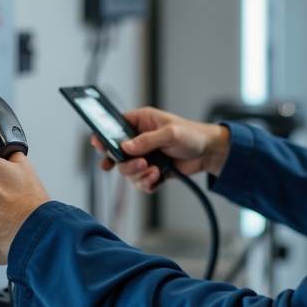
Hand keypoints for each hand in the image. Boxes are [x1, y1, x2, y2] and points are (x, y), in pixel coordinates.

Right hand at [92, 107, 229, 192]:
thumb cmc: (193, 134)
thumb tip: (125, 147)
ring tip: (154, 171)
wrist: (208, 153)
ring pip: (127, 171)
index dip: (103, 136)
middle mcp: (139, 140)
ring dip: (138, 175)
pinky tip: (158, 178)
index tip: (98, 144)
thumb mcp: (170, 133)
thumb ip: (147, 140)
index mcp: (140, 122)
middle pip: (116, 155)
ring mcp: (144, 156)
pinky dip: (147, 183)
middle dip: (125, 163)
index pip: (114, 127)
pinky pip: (140, 182)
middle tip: (140, 163)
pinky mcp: (152, 171)